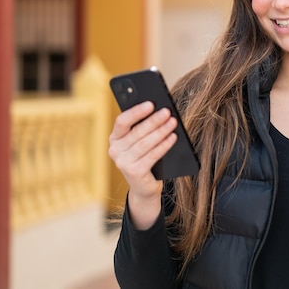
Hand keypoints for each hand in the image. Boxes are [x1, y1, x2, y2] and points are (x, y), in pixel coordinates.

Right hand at [108, 101, 177, 227]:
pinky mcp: (134, 172)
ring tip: (173, 122)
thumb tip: (159, 110)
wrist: (144, 186)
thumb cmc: (144, 157)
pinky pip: (152, 155)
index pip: (122, 121)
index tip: (151, 103)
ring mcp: (123, 162)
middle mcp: (115, 150)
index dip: (136, 112)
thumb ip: (143, 128)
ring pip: (146, 143)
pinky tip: (173, 137)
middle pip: (137, 132)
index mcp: (115, 138)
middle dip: (154, 120)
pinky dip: (164, 145)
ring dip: (161, 131)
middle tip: (167, 112)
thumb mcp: (140, 141)